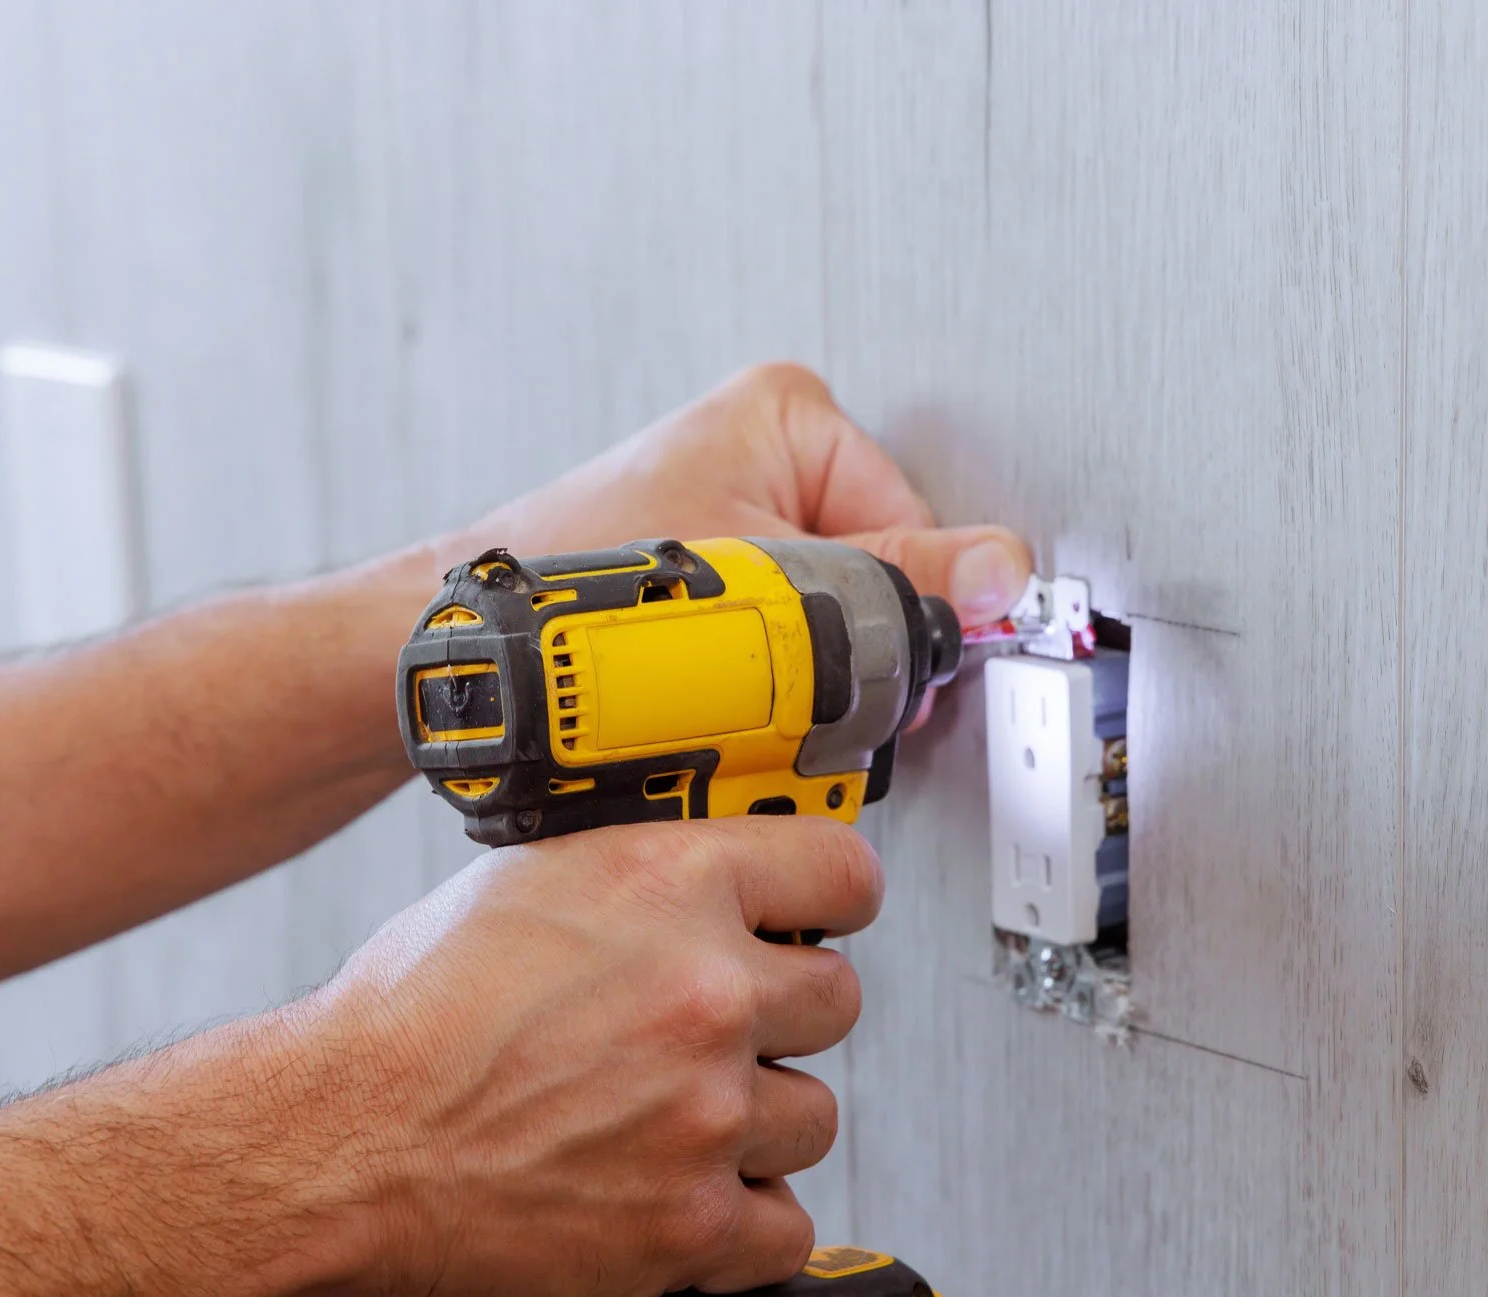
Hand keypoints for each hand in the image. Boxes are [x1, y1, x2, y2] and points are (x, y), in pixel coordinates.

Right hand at [301, 817, 882, 1295]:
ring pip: (812, 1114)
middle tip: (713, 1030)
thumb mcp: (531, 883)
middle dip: (780, 1014)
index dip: (831, 897)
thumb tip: (716, 872)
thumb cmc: (411, 1018)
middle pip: (835, 998)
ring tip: (672, 1112)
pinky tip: (679, 1184)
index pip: (845, 872)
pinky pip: (785, 1222)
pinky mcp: (690, 1221)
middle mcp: (705, 994)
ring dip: (756, 1118)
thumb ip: (646, 873)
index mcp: (672, 887)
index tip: (820, 915)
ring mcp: (706, 1113)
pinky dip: (740, 1215)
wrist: (343, 1144)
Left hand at [440, 364, 1033, 719]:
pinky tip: (726, 700)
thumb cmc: (586, 588)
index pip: (913, 528)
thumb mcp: (773, 591)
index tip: (877, 672)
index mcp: (791, 415)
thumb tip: (996, 572)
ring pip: (830, 618)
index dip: (900, 617)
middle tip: (796, 688)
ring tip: (744, 692)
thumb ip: (893, 586)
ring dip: (804, 676)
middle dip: (848, 650)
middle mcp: (766, 453)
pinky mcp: (711, 573)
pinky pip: (780, 634)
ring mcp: (737, 514)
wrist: (491, 658)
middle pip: (874, 577)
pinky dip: (768, 681)